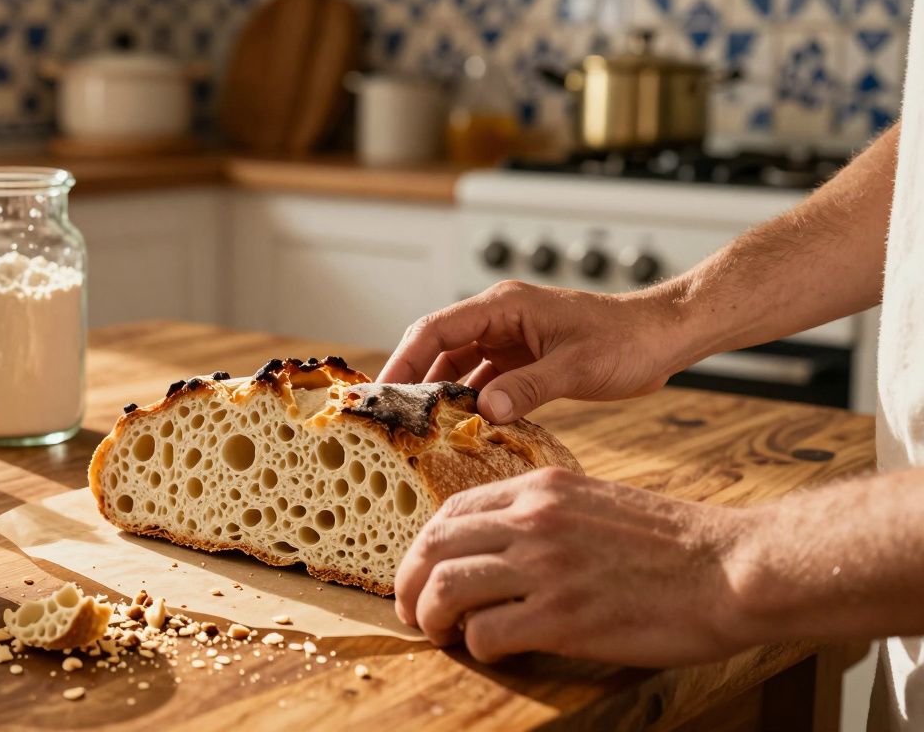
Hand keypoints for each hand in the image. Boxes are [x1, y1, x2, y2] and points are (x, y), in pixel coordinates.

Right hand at [378, 281, 690, 422]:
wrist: (664, 338)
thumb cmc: (627, 340)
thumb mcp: (577, 367)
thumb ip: (529, 388)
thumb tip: (484, 409)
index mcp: (504, 306)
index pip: (435, 329)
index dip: (403, 360)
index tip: (381, 393)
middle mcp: (499, 320)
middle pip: (437, 348)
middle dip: (412, 381)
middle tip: (389, 418)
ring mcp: (509, 340)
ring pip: (457, 367)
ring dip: (440, 396)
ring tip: (418, 430)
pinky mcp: (522, 361)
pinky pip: (483, 382)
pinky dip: (470, 404)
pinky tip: (461, 430)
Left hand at [394, 467, 753, 666]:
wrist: (733, 569)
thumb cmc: (673, 544)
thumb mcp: (596, 503)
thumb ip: (543, 516)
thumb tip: (497, 547)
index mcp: (541, 489)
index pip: (451, 511)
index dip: (423, 547)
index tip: (419, 572)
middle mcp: (533, 520)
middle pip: (433, 547)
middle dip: (407, 582)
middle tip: (409, 609)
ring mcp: (545, 567)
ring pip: (445, 589)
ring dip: (431, 617)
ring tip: (440, 634)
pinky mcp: (561, 617)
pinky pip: (485, 634)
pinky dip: (477, 647)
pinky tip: (493, 651)